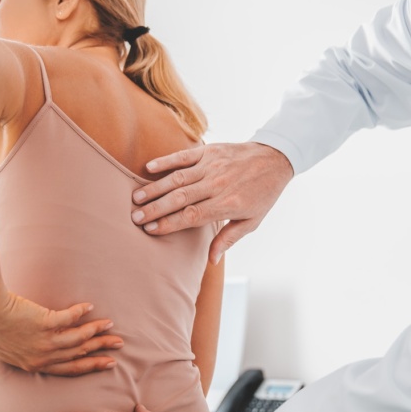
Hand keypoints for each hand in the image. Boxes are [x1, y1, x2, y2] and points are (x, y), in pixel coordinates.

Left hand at [0, 293, 123, 375]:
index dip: (90, 366)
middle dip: (101, 350)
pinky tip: (89, 306)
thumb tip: (30, 351)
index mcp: (35, 365)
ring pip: (79, 338)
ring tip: (109, 324)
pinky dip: (81, 312)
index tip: (106, 362)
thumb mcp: (4, 351)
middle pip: (79, 355)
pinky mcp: (46, 323)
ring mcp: (45, 340)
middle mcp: (43, 356)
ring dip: (96, 331)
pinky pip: (70, 318)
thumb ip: (21, 354)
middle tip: (118, 345)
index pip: (69, 369)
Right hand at [130, 142, 293, 262]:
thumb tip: (212, 260)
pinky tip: (148, 168)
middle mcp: (218, 184)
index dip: (169, 224)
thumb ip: (229, 238)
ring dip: (155, 188)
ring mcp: (212, 166)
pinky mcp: (210, 151)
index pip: (192, 216)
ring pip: (178, 178)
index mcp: (227, 204)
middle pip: (180, 198)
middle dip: (156, 209)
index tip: (150, 230)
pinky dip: (165, 161)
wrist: (275, 159)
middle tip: (135, 217)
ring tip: (136, 198)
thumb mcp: (252, 221)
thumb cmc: (262, 194)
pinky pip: (184, 156)